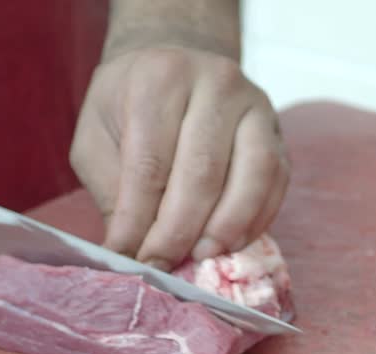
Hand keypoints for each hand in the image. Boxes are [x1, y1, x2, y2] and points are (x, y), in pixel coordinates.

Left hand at [70, 45, 289, 270]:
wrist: (174, 65)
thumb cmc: (128, 108)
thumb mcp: (97, 138)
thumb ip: (111, 188)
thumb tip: (129, 250)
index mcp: (160, 78)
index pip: (151, 164)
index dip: (140, 220)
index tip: (130, 257)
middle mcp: (215, 82)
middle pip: (202, 171)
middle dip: (180, 230)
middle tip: (163, 266)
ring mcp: (255, 104)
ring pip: (252, 174)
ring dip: (227, 226)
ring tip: (202, 256)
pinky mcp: (278, 131)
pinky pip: (276, 181)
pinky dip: (256, 219)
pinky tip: (231, 243)